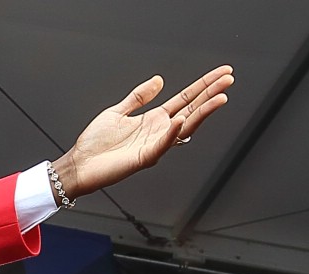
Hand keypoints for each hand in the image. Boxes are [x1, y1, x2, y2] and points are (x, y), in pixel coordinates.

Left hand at [53, 66, 233, 201]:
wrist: (79, 165)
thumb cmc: (95, 144)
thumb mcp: (118, 111)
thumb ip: (139, 97)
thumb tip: (159, 80)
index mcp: (155, 120)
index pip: (186, 99)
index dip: (204, 85)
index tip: (222, 74)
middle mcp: (159, 131)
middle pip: (192, 110)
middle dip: (211, 94)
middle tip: (229, 80)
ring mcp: (154, 145)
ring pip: (185, 127)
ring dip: (203, 113)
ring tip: (219, 98)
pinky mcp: (144, 158)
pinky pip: (162, 145)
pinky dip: (172, 133)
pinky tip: (181, 120)